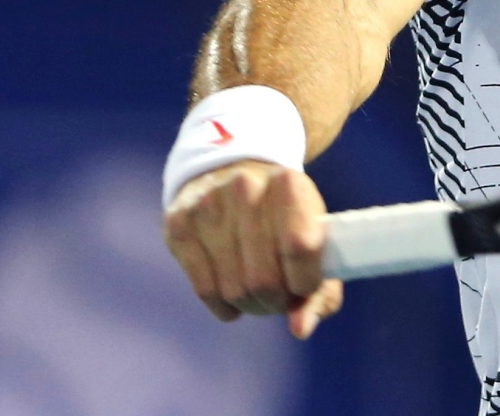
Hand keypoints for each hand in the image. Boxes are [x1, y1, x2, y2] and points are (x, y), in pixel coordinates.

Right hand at [162, 159, 343, 338]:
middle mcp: (246, 188)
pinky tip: (232, 298)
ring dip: (251, 306)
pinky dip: (224, 307)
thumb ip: (321, 288)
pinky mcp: (178, 225)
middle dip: (277, 301)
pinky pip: (205, 290)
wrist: (231, 171)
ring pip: (234, 290)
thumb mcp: (313, 233)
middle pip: (264, 280)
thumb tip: (299, 329)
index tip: (306, 286)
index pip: (301, 248)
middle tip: (280, 297)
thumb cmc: (283, 214)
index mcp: (290, 183)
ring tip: (258, 294)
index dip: (306, 282)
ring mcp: (207, 205)